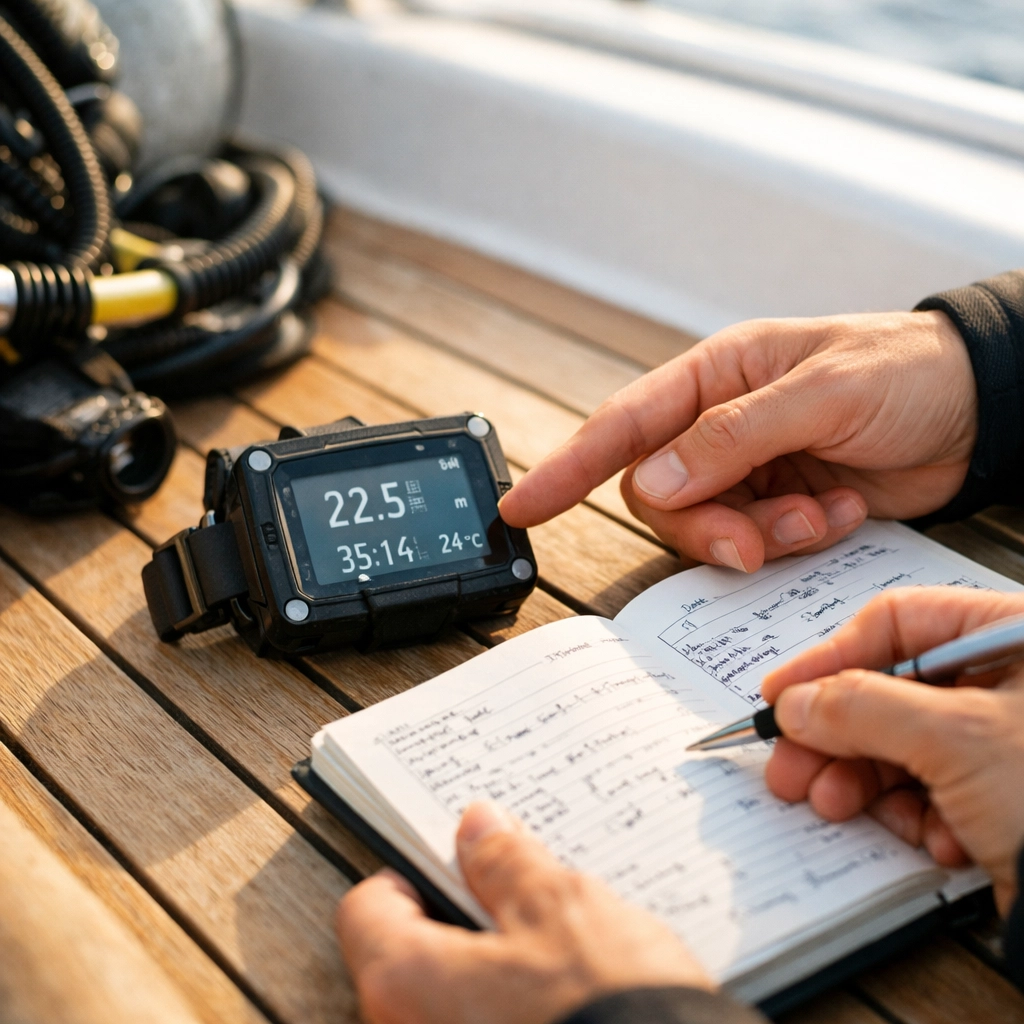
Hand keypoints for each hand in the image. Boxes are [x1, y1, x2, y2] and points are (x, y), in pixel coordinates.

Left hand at [336, 801, 711, 1023]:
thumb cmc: (608, 1011)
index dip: (412, 869)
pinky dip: (514, 1004)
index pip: (368, 907)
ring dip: (494, 961)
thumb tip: (477, 826)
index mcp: (406, 982)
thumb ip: (508, 863)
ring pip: (452, 996)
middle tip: (518, 888)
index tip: (457, 855)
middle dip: (463, 914)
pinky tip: (568, 986)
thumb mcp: (561, 909)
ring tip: (556, 938)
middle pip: (410, 954)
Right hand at [500, 312, 975, 571]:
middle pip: (661, 493)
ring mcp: (749, 467)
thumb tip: (655, 481)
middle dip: (704, 527)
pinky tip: (838, 514)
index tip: (522, 507)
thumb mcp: (824, 392)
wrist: (984, 409)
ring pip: (705, 526)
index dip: (566, 467)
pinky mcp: (781, 504)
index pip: (622, 423)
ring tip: (815, 517)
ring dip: (757, 536)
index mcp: (718, 375)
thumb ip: (734, 437)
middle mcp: (721, 423)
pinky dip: (794, 541)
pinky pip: (756, 541)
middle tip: (755, 542)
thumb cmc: (908, 371)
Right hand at [761, 587, 1023, 913]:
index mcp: (1015, 636)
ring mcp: (1007, 740)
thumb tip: (797, 702)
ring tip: (834, 806)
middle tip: (790, 765)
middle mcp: (1012, 680)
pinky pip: (935, 790)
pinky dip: (920, 816)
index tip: (782, 692)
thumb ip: (862, 707)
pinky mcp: (1005, 793)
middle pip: (892, 689)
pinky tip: (935, 840)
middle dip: (837, 735)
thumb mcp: (956, 738)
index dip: (829, 657)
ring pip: (905, 744)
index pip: (898, 623)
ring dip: (864, 781)